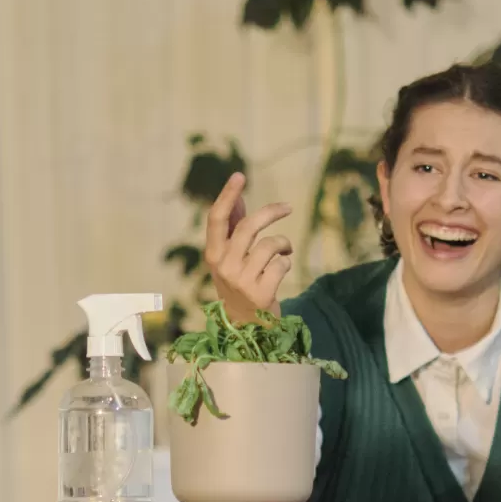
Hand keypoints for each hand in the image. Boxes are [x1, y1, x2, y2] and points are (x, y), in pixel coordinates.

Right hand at [204, 172, 292, 321]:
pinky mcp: (261, 294)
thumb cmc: (240, 283)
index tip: (239, 175)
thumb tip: (239, 197)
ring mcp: (242, 282)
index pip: (216, 219)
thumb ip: (233, 228)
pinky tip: (281, 271)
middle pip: (248, 227)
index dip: (227, 195)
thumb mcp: (231, 257)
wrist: (247, 326)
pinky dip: (286, 264)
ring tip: (285, 252)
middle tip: (287, 207)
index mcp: (213, 254)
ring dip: (284, 244)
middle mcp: (224, 267)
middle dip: (271, 212)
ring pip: (270, 246)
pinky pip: (281, 265)